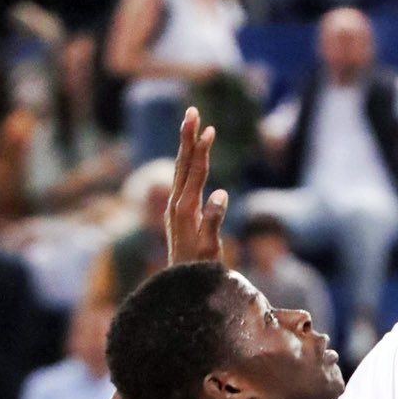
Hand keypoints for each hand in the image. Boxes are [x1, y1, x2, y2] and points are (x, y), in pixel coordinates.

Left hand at [165, 108, 227, 265]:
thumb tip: (222, 193)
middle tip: (193, 111)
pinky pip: (183, 179)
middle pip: (184, 164)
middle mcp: (177, 204)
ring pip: (181, 169)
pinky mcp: (179, 211)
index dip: (202, 151)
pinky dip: (189, 162)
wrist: (179, 288)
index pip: (195, 173)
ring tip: (192, 123)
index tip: (209, 130)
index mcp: (186, 209)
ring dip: (187, 145)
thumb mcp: (210, 249)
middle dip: (189, 137)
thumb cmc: (199, 271)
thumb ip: (214, 220)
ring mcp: (175, 207)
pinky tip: (192, 155)